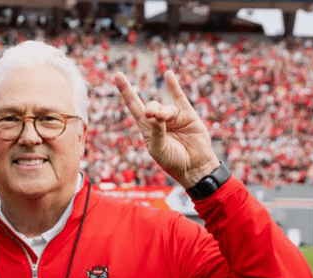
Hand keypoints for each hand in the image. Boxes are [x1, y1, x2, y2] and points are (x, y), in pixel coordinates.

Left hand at [114, 70, 218, 187]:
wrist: (195, 167)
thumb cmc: (173, 162)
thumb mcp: (158, 149)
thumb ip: (155, 131)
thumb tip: (154, 114)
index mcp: (147, 128)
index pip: (134, 106)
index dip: (126, 91)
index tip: (117, 75)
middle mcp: (159, 120)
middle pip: (151, 105)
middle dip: (151, 108)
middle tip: (152, 115)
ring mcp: (174, 117)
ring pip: (166, 107)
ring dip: (164, 112)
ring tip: (164, 119)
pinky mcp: (188, 115)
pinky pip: (180, 98)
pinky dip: (174, 86)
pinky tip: (168, 74)